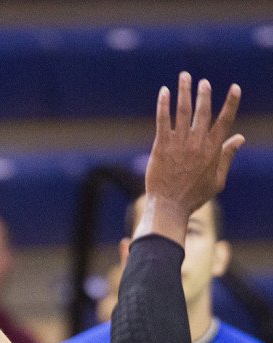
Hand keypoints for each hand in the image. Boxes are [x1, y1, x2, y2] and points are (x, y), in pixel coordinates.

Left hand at [144, 73, 244, 220]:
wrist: (169, 206)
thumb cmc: (194, 196)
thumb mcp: (218, 179)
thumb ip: (228, 156)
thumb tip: (240, 138)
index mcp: (213, 149)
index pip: (225, 121)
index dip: (230, 103)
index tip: (234, 88)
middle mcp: (197, 142)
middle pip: (203, 111)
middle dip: (204, 94)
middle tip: (203, 81)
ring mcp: (179, 143)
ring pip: (183, 111)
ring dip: (184, 92)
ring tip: (184, 77)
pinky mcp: (161, 146)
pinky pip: (162, 120)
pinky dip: (163, 105)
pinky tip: (164, 92)